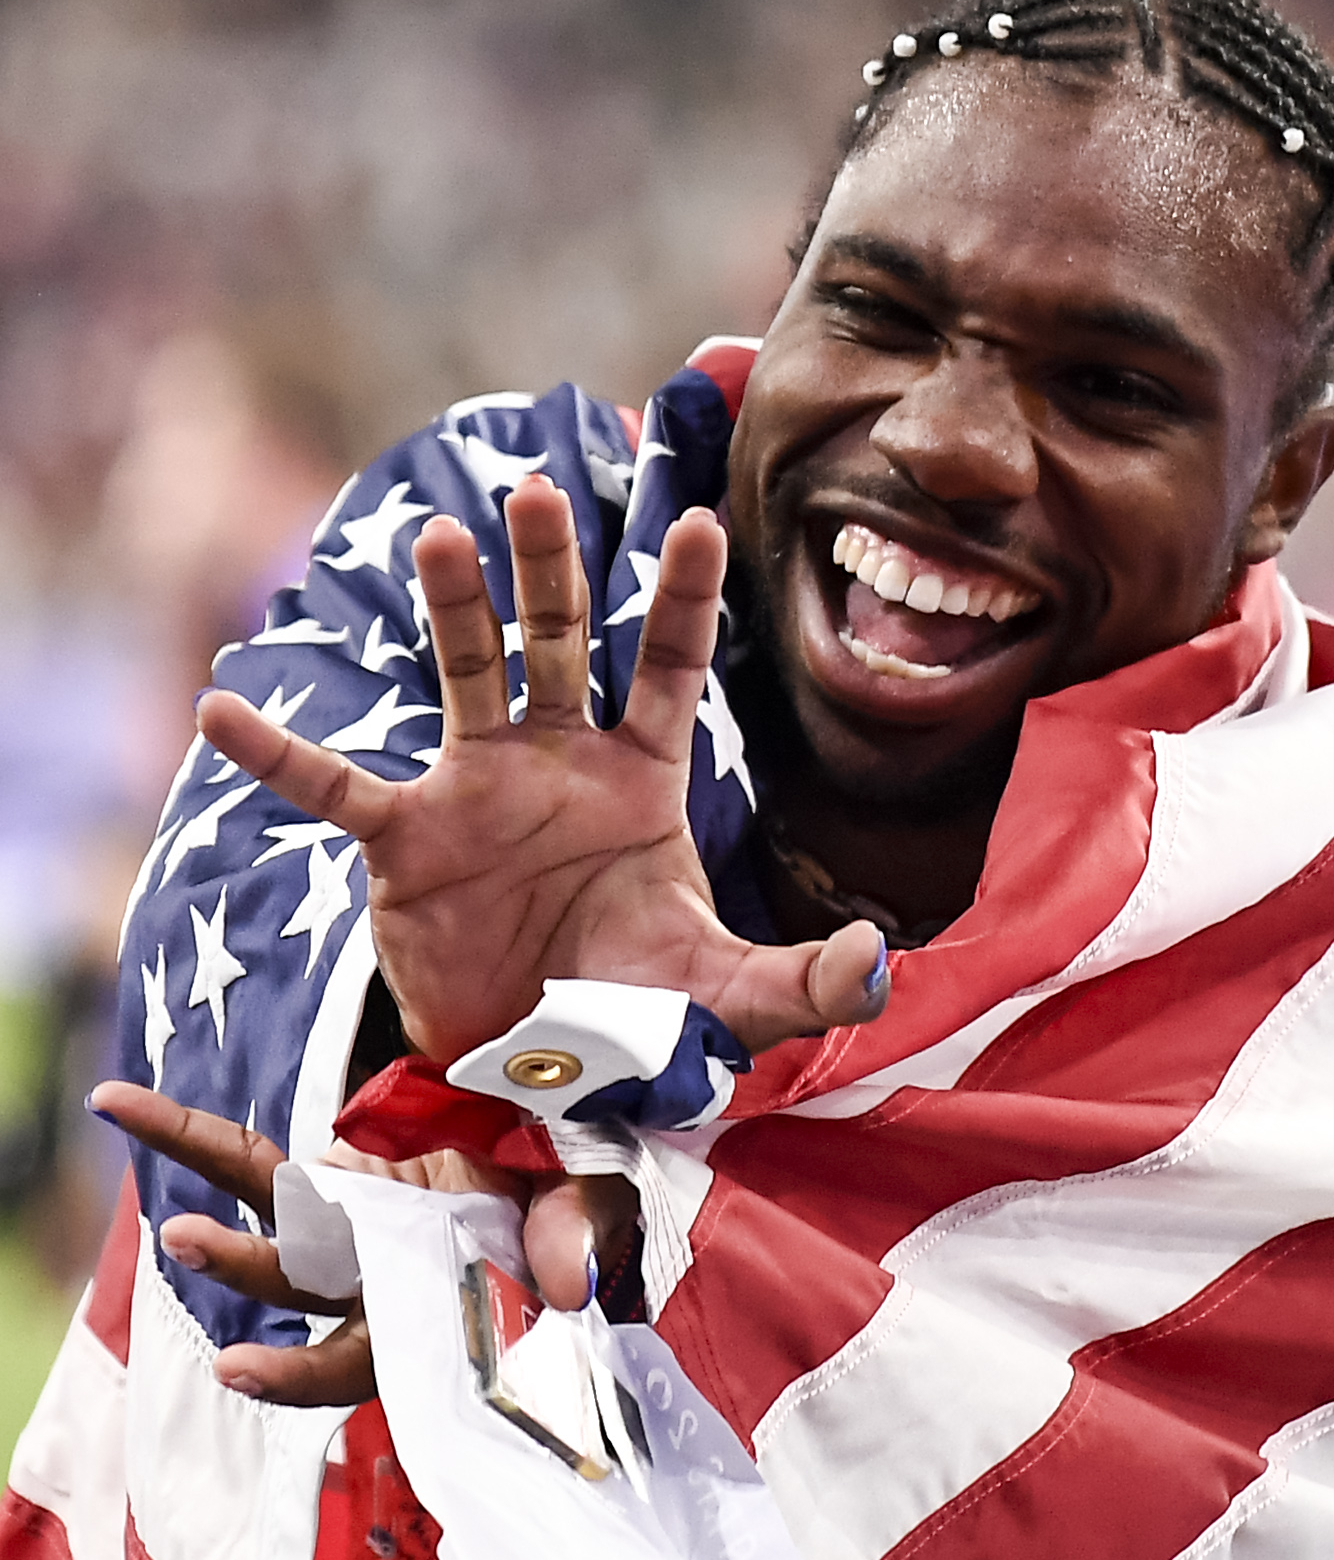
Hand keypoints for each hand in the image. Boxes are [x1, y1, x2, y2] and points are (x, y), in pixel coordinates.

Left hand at [92, 1080, 637, 1406]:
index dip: (297, 1375)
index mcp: (438, 1304)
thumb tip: (563, 1283)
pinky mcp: (329, 1179)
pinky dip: (187, 1137)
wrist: (556, 1132)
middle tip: (205, 1287)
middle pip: (307, 1297)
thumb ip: (584, 1235)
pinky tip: (123, 1107)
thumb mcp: (602, 1204)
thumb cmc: (579, 1194)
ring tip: (177, 1227)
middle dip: (255, 1294)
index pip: (360, 1360)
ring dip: (221, 1241)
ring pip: (273, 1243)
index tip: (236, 1371)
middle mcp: (379, 1284)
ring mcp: (347, 1234)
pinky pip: (250, 1162)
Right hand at [195, 477, 884, 1062]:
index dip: (682, 598)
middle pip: (562, 641)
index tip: (697, 519)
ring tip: (446, 533)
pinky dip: (281, 754)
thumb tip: (885, 966)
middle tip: (547, 490)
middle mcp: (559, 762)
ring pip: (467, 675)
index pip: (668, 667)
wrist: (537, 1069)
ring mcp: (477, 791)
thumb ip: (811, 980)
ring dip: (455, 608)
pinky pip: (336, 788)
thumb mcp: (732, 1000)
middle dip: (555, 568)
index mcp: (642, 779)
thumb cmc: (635, 1013)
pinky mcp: (408, 844)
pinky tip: (221, 711)